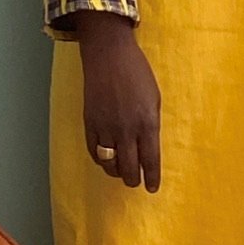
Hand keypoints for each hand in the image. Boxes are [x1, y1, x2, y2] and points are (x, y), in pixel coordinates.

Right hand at [72, 11, 161, 191]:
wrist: (109, 56)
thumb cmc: (138, 73)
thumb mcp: (154, 99)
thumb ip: (151, 125)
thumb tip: (148, 148)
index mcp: (147, 122)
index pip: (150, 160)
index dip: (152, 178)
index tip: (152, 188)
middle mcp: (126, 129)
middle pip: (129, 168)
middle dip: (134, 179)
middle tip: (137, 182)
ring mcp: (105, 127)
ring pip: (109, 163)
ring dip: (116, 172)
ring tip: (122, 172)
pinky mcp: (89, 123)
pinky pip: (93, 151)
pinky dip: (100, 160)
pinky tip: (106, 160)